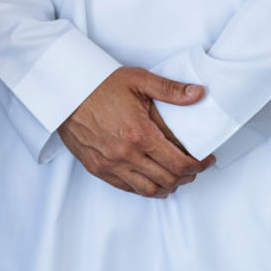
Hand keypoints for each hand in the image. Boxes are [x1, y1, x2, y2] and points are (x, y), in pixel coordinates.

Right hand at [57, 66, 215, 197]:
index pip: (179, 164)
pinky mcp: (97, 168)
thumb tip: (199, 93)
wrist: (64, 90)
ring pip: (149, 190)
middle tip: (194, 168)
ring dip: (168, 187)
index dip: (199, 166)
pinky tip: (152, 179)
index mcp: (139, 134)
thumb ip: (170, 90)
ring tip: (176, 177)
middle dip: (188, 177)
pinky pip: (127, 188)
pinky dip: (145, 188)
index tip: (206, 160)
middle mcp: (125, 154)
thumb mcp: (138, 80)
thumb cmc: (99, 84)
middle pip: (168, 180)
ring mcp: (110, 164)